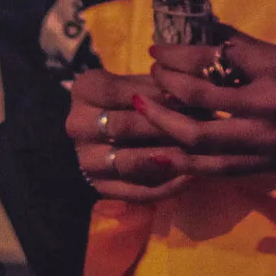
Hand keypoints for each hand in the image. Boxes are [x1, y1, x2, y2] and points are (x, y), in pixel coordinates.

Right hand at [65, 70, 191, 201]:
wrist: (116, 129)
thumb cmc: (139, 97)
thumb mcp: (144, 83)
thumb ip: (161, 88)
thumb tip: (187, 98)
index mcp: (84, 90)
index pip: (117, 91)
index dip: (153, 95)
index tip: (185, 98)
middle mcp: (77, 125)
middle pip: (123, 126)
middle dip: (164, 127)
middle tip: (198, 128)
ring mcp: (86, 159)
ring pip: (128, 162)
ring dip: (165, 159)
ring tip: (197, 155)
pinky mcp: (100, 187)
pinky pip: (134, 192)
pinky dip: (165, 186)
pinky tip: (190, 177)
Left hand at [138, 28, 275, 177]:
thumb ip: (240, 45)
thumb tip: (197, 32)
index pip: (214, 57)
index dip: (178, 54)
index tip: (157, 50)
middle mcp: (269, 104)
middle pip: (200, 97)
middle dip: (166, 86)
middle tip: (151, 75)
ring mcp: (266, 140)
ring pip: (200, 138)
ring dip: (165, 124)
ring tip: (144, 110)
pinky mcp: (265, 165)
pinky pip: (216, 168)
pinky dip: (184, 161)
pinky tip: (160, 152)